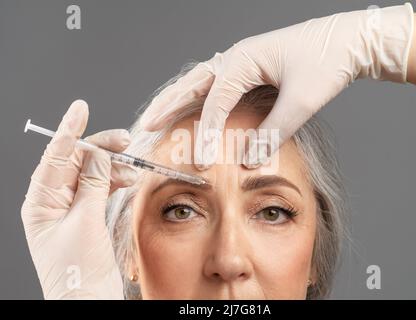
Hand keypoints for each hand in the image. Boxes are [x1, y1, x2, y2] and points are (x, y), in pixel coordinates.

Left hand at [21, 100, 137, 298]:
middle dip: (100, 149)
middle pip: (76, 162)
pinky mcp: (87, 217)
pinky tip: (128, 180)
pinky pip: (100, 188)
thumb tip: (97, 154)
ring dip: (113, 168)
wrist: (88, 301)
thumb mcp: (84, 222)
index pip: (55, 157)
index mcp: (40, 203)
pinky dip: (115, 181)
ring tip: (133, 171)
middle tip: (125, 142)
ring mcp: (71, 210)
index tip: (80, 109)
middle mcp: (53, 203)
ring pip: (91, 174)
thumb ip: (91, 185)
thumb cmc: (78, 271)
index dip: (68, 130)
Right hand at [141, 3, 413, 168]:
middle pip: (192, 83)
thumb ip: (274, 131)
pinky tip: (192, 111)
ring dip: (177, 100)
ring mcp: (242, 61)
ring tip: (156, 117)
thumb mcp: (302, 100)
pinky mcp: (250, 69)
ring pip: (199, 82)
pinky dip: (198, 99)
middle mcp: (237, 57)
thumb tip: (249, 161)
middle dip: (167, 105)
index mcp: (244, 59)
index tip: (200, 160)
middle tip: (146, 125)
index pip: (215, 100)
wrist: (350, 41)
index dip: (206, 131)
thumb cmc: (328, 62)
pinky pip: (216, 85)